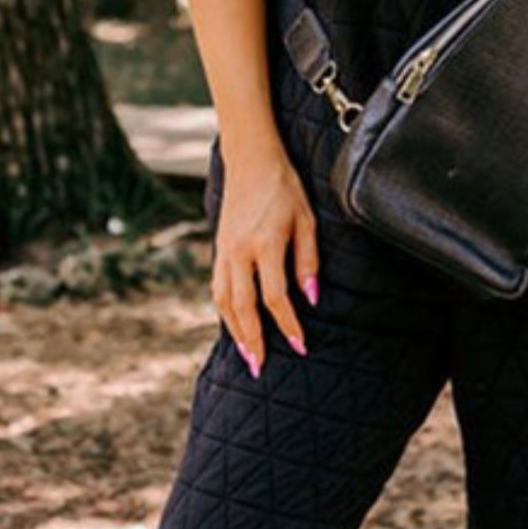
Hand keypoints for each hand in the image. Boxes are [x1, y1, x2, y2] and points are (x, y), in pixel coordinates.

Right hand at [211, 141, 319, 377]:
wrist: (250, 161)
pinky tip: (235, 325)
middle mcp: (239, 251)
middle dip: (253, 339)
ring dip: (235, 331)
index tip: (301, 345)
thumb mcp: (307, 221)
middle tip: (261, 368)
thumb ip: (308, 261)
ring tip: (247, 354)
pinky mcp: (218, 249)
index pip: (275, 297)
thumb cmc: (285, 189)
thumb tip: (309, 298)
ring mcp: (224, 251)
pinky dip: (225, 312)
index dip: (288, 324)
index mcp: (265, 244)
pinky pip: (217, 288)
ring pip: (224, 301)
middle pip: (243, 306)